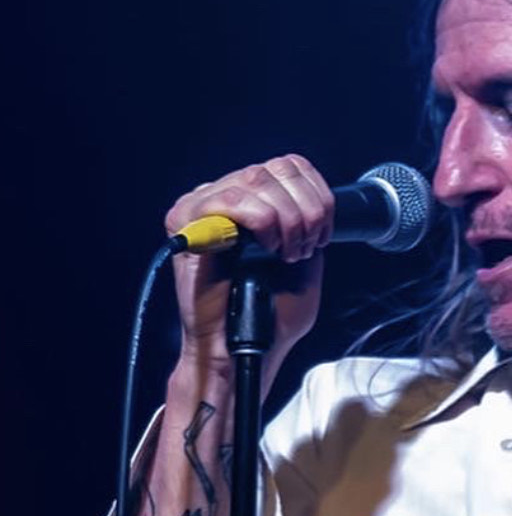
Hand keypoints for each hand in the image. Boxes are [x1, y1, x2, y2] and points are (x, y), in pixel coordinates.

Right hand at [164, 154, 334, 370]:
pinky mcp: (184, 223)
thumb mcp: (306, 264)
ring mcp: (202, 207)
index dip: (317, 194)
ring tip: (284, 255)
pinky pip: (229, 201)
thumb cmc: (271, 315)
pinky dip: (260, 222)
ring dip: (285, 219)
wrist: (244, 349)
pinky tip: (264, 250)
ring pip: (255, 181)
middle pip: (276, 169)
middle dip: (305, 211)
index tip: (323, 235)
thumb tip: (315, 203)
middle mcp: (224, 197)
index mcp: (253, 202)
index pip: (290, 166)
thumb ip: (307, 227)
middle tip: (302, 249)